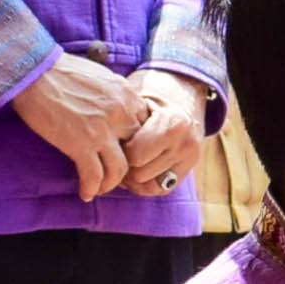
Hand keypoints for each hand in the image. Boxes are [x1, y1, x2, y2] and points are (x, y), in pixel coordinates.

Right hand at [14, 54, 145, 198]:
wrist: (34, 72)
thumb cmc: (62, 72)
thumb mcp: (102, 77)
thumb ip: (116, 97)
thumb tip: (119, 113)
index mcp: (128, 95)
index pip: (146, 129)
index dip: (138, 145)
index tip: (125, 154)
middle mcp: (121, 113)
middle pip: (139, 151)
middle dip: (129, 166)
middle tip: (116, 174)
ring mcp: (102, 130)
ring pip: (120, 170)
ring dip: (111, 183)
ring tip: (101, 187)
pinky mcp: (81, 144)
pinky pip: (94, 176)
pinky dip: (91, 188)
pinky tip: (85, 193)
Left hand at [118, 71, 209, 196]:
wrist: (182, 93)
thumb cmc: (149, 95)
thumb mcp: (135, 98)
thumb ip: (120, 119)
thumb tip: (94, 139)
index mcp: (173, 124)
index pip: (135, 155)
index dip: (118, 150)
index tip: (111, 140)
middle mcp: (185, 144)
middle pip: (139, 173)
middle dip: (123, 165)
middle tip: (114, 153)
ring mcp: (189, 159)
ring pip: (148, 185)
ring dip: (131, 178)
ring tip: (125, 160)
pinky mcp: (188, 170)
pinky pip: (159, 189)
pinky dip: (143, 183)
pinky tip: (136, 168)